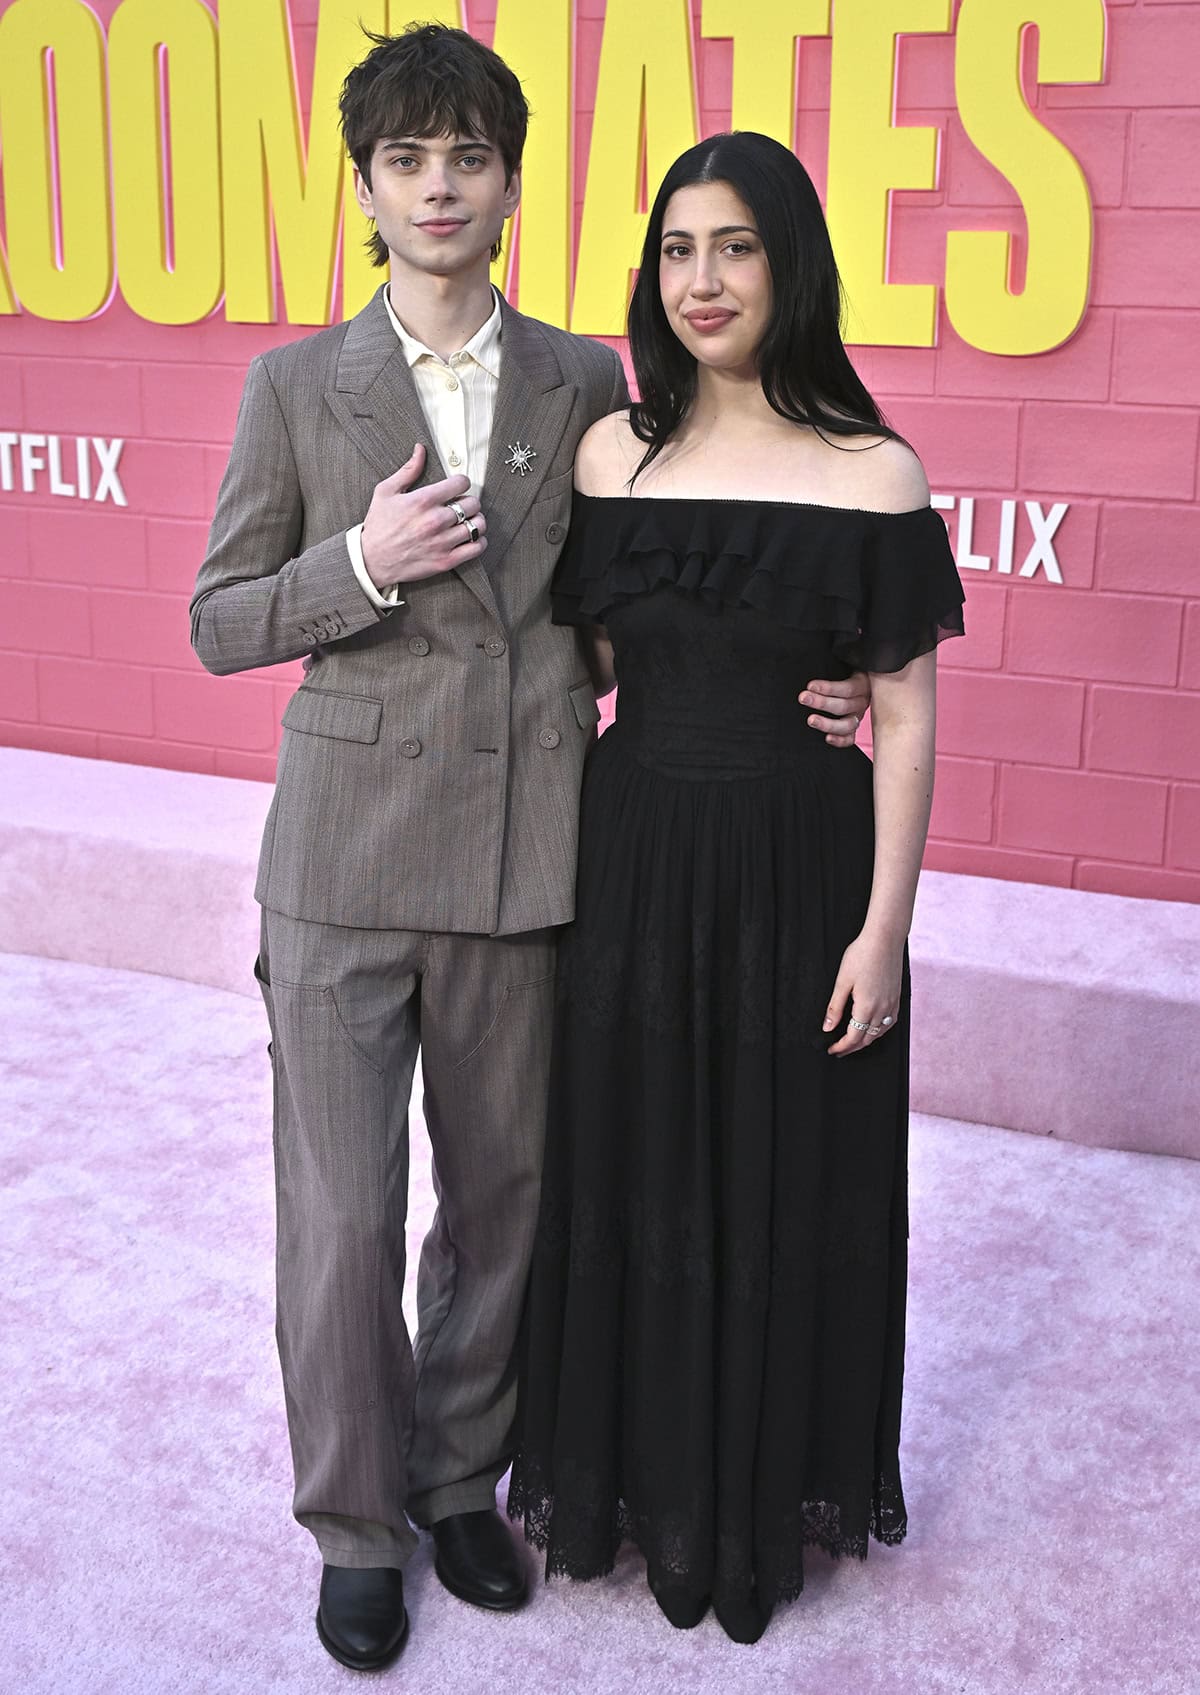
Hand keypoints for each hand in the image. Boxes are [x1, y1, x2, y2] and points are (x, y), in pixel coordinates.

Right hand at [360, 444, 487, 589]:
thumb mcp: (386, 491)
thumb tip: (420, 450)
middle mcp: (436, 520)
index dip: (461, 482)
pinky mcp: (446, 560)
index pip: (461, 483)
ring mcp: (442, 542)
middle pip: (473, 503)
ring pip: (478, 525)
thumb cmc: (378, 525)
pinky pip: (476, 547)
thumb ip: (408, 470)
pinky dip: (479, 541)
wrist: (371, 560)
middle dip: (470, 501)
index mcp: (423, 500)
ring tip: (467, 521)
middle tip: (462, 505)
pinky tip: (470, 538)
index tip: (457, 487)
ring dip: (476, 521)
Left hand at [799, 672, 870, 747]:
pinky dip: (840, 740)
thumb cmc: (844, 670)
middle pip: (845, 706)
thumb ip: (833, 666)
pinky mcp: (852, 728)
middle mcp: (862, 701)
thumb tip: (812, 659)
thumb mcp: (843, 665)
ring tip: (811, 720)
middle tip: (803, 698)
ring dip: (828, 723)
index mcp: (862, 684)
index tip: (810, 685)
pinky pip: (850, 739)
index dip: (829, 688)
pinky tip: (827, 738)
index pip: (848, 688)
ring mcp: (858, 716)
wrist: (856, 680)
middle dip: (822, 702)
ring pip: (848, 724)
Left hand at [822, 928, 903, 1056]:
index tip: (831, 1050)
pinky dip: (880, 1031)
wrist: (885, 939)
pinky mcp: (897, 998)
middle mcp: (882, 1010)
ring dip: (865, 1041)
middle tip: (839, 1050)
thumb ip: (835, 1008)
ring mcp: (892, 1004)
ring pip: (879, 1033)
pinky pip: (890, 1023)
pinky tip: (874, 1029)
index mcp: (866, 1007)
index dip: (841, 1047)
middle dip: (851, 1048)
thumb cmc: (862, 955)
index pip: (853, 1038)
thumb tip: (827, 1028)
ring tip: (853, 1043)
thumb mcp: (842, 981)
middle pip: (866, 1039)